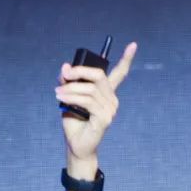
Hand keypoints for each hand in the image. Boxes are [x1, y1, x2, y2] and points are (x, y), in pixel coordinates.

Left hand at [55, 42, 137, 163]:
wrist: (76, 145)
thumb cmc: (74, 122)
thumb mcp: (68, 97)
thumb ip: (68, 82)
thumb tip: (65, 67)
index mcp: (106, 93)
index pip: (119, 73)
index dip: (126, 59)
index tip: (133, 44)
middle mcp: (112, 99)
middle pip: (99, 75)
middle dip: (80, 72)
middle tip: (64, 75)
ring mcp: (110, 109)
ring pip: (89, 89)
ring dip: (70, 89)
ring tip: (57, 93)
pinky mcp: (105, 118)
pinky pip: (87, 101)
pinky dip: (73, 98)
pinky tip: (62, 100)